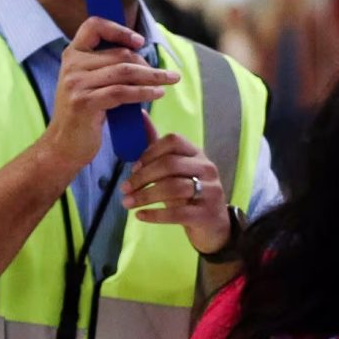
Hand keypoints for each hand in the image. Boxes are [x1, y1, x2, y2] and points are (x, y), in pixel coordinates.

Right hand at [39, 17, 177, 175]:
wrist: (62, 146)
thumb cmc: (83, 115)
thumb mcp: (88, 84)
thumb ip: (105, 67)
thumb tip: (139, 55)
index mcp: (72, 55)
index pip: (94, 26)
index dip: (119, 29)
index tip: (139, 41)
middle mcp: (72, 65)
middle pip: (119, 54)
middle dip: (147, 63)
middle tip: (166, 74)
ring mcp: (76, 84)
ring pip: (124, 71)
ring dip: (152, 76)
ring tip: (170, 80)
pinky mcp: (84, 103)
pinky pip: (122, 92)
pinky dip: (144, 92)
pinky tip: (157, 94)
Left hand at [124, 133, 230, 256]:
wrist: (214, 225)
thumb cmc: (189, 193)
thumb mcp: (176, 169)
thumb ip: (157, 146)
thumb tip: (140, 114)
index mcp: (197, 154)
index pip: (173, 141)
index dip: (150, 152)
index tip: (133, 167)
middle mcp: (206, 168)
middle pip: (170, 164)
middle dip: (142, 176)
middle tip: (124, 188)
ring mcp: (210, 191)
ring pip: (173, 188)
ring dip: (145, 196)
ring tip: (127, 203)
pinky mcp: (206, 214)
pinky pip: (177, 213)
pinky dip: (155, 215)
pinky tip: (140, 216)